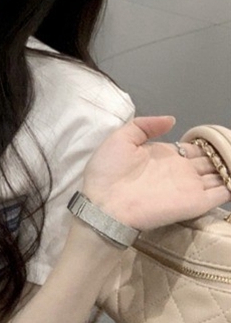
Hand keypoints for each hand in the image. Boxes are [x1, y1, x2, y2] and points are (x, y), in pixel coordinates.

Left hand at [82, 116, 230, 231]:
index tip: (219, 139)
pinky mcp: (195, 203)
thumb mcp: (121, 139)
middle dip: (223, 156)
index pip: (193, 149)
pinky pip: (222, 194)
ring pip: (220, 176)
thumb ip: (146, 126)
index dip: (206, 145)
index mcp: (164, 156)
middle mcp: (181, 171)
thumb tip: (172, 119)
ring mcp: (190, 187)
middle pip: (210, 162)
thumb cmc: (108, 170)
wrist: (104, 203)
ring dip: (230, 168)